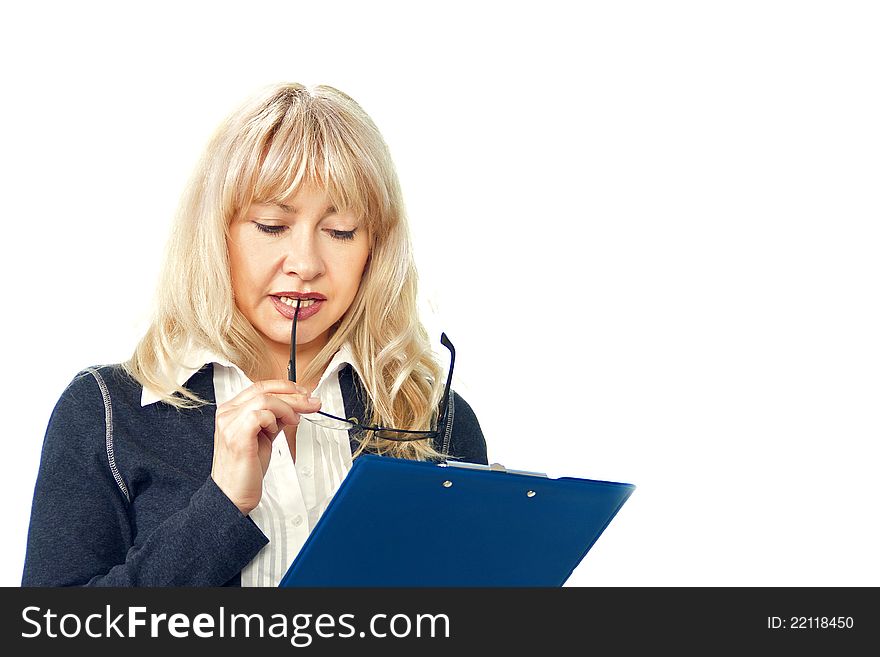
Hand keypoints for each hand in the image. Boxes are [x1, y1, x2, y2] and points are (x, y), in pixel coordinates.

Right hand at [210, 379, 320, 514]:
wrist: (233, 495)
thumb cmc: (247, 468)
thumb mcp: (265, 436)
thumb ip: (276, 418)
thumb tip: (296, 405)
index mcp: (232, 409)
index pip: (260, 386)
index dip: (285, 387)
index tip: (305, 394)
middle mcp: (227, 413)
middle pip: (264, 390)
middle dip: (294, 395)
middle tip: (312, 403)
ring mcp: (229, 424)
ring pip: (265, 399)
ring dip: (287, 408)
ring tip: (294, 421)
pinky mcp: (237, 436)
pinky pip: (260, 415)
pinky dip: (274, 420)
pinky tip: (276, 431)